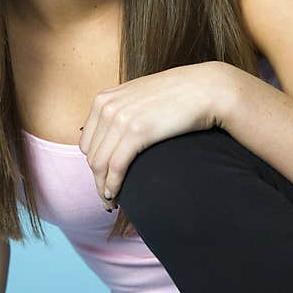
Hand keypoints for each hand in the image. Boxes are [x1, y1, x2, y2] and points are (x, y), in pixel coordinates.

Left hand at [79, 61, 226, 210]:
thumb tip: (117, 136)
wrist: (206, 88)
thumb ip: (124, 111)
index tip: (105, 179)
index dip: (95, 164)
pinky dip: (112, 186)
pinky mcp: (137, 132)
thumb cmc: (179, 96)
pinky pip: (115, 167)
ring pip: (99, 165)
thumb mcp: (141, 97)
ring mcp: (121, 118)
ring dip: (103, 188)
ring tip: (112, 203)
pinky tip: (118, 198)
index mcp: (104, 99)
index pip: (87, 142)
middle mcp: (108, 107)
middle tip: (108, 197)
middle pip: (91, 156)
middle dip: (97, 180)